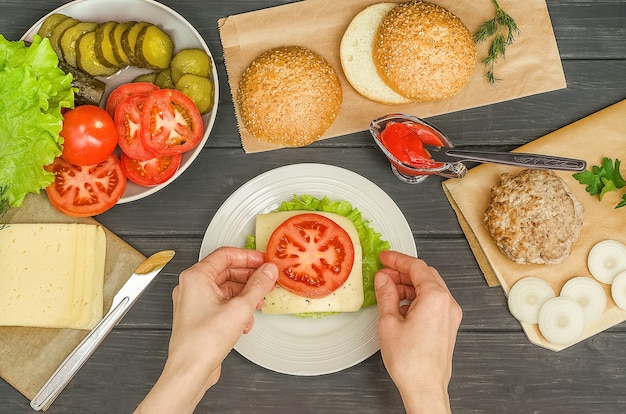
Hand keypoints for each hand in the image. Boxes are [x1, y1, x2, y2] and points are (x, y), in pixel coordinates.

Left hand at [135, 247, 277, 413]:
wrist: (190, 370)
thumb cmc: (203, 341)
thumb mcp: (240, 308)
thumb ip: (258, 286)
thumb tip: (268, 271)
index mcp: (196, 277)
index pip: (225, 255)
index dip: (248, 256)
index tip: (264, 261)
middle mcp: (191, 287)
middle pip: (226, 271)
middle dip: (249, 277)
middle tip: (266, 280)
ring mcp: (194, 303)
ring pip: (225, 289)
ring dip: (244, 295)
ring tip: (258, 302)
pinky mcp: (199, 317)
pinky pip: (221, 304)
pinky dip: (236, 308)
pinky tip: (245, 320)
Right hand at [374, 250, 461, 413]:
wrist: (425, 388)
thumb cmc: (410, 361)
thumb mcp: (389, 322)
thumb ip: (386, 294)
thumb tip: (383, 279)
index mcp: (435, 298)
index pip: (416, 267)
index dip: (397, 259)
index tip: (384, 257)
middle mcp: (447, 304)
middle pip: (426, 275)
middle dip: (403, 272)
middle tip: (384, 273)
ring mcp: (450, 315)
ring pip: (430, 288)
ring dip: (409, 286)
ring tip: (388, 290)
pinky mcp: (448, 326)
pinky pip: (433, 302)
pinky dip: (417, 298)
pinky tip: (400, 306)